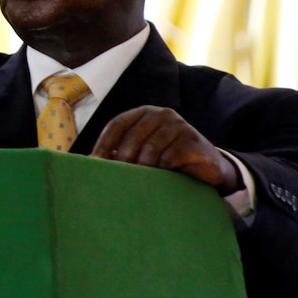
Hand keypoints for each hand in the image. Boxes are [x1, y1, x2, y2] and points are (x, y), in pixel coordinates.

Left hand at [90, 105, 241, 194]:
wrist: (208, 167)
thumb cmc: (168, 158)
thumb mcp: (144, 152)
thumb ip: (121, 152)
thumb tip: (89, 162)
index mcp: (144, 113)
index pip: (117, 124)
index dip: (103, 143)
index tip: (93, 162)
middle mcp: (161, 114)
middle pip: (133, 136)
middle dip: (122, 159)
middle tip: (116, 178)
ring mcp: (179, 125)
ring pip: (151, 148)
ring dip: (142, 168)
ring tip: (137, 183)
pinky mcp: (193, 141)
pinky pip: (170, 158)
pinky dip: (161, 171)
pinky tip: (160, 180)